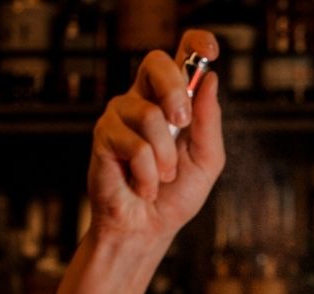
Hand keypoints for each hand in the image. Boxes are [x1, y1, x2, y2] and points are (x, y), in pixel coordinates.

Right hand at [88, 29, 225, 241]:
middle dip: (175, 91)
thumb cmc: (175, 196)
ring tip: (163, 178)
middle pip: (155, 63)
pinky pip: (135, 146)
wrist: (147, 229)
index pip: (179, 58)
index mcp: (171, 102)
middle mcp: (143, 101)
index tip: (209, 51)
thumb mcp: (207, 160)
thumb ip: (208, 122)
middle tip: (182, 124)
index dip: (194, 45)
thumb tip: (210, 80)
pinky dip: (148, 175)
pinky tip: (143, 186)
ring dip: (165, 157)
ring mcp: (120, 116)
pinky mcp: (103, 137)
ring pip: (149, 115)